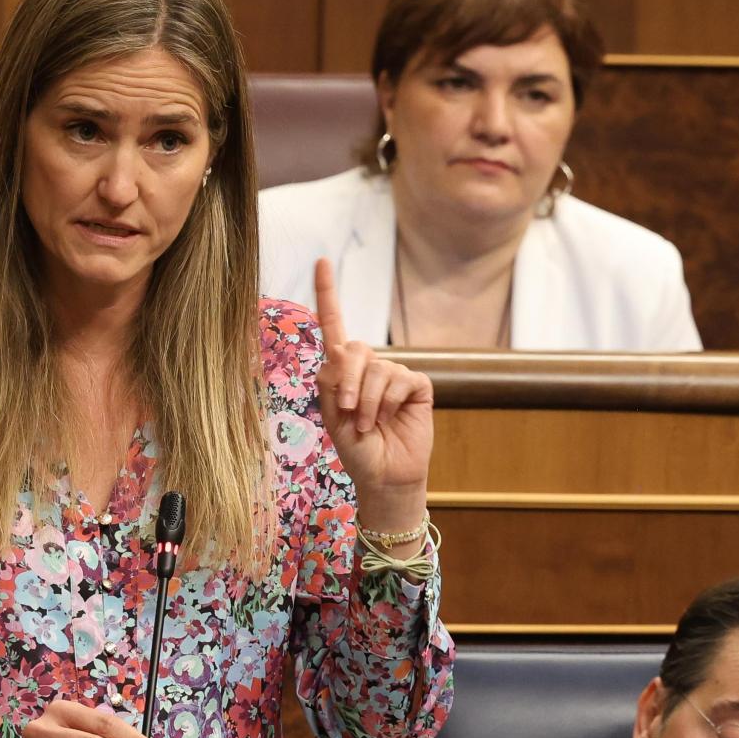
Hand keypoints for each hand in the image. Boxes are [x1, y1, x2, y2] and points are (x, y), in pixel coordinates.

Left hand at [312, 258, 433, 531]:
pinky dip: (388, 402)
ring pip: (377, 369)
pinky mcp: (417, 386)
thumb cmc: (356, 449)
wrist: (383, 476)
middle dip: (347, 381)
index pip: (335, 325)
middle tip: (347, 411)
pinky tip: (389, 418)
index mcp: (343, 370)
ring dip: (367, 401)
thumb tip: (337, 349)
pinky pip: (400, 380)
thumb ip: (330, 381)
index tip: (321, 261)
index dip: (327, 293)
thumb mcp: (331, 415)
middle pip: (354, 348)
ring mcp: (395, 374)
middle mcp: (369, 366)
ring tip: (368, 425)